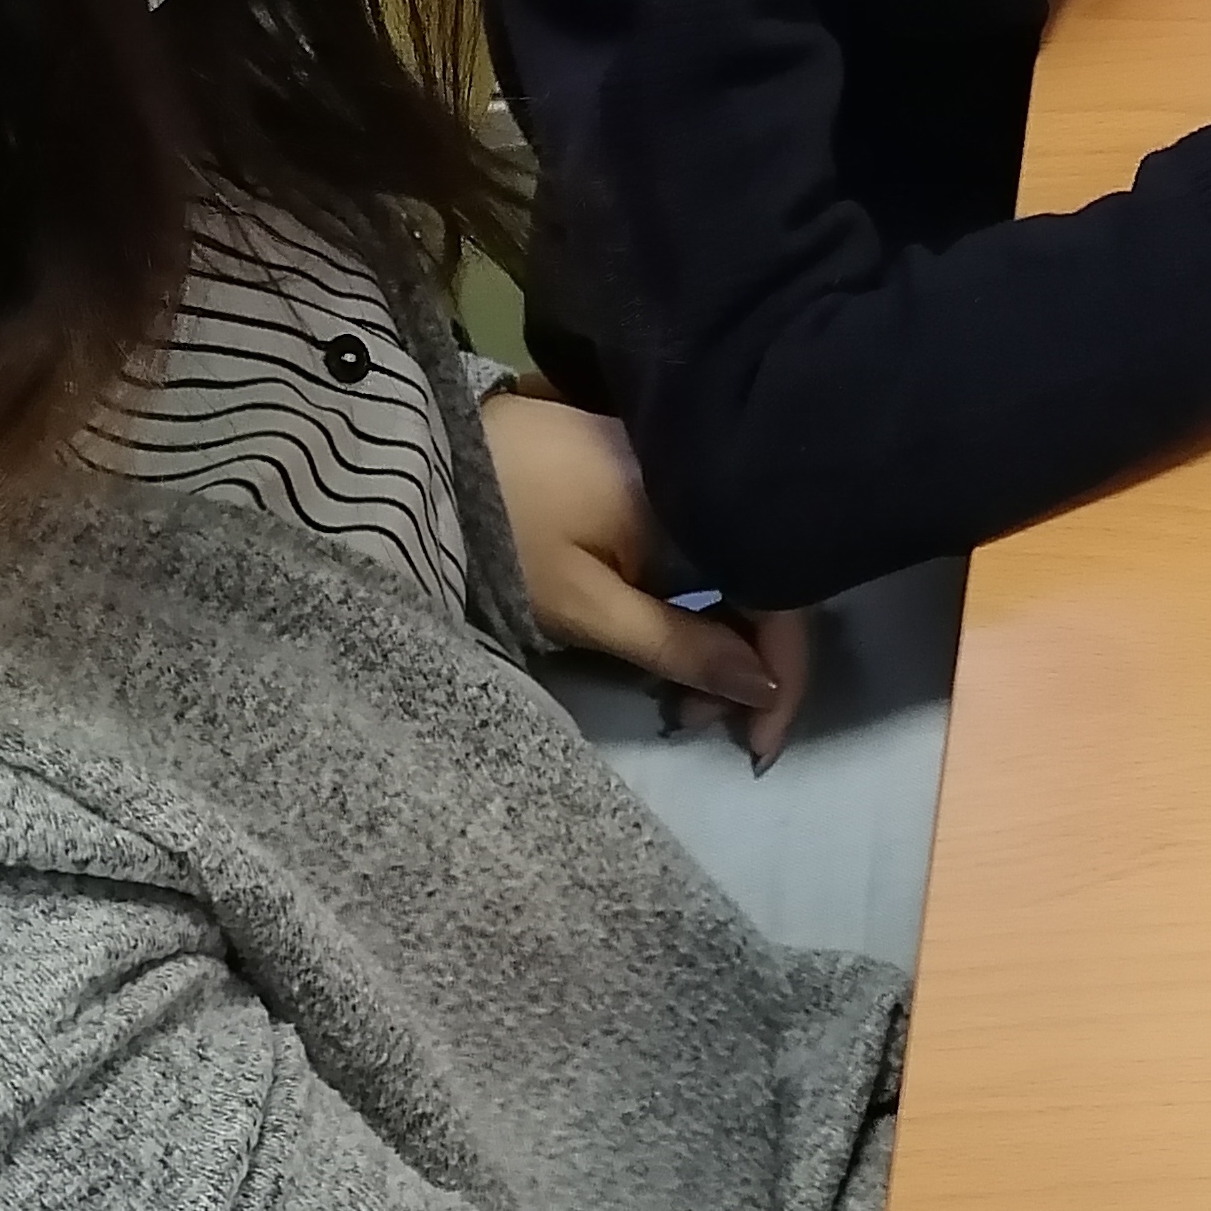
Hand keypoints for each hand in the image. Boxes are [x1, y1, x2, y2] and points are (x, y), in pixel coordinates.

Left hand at [477, 388, 808, 765]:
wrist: (430, 464)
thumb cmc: (504, 538)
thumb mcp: (583, 607)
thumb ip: (676, 643)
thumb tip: (764, 683)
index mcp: (696, 503)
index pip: (778, 595)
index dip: (781, 674)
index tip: (757, 745)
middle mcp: (704, 476)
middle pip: (763, 581)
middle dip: (744, 663)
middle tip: (694, 719)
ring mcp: (681, 469)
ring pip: (736, 563)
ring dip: (721, 634)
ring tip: (680, 691)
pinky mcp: (654, 469)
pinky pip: (705, 540)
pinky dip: (698, 594)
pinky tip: (672, 631)